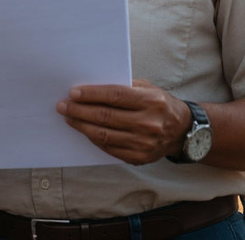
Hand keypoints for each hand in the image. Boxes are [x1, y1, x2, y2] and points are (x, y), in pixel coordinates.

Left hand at [56, 79, 190, 164]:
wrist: (182, 131)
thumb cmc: (160, 104)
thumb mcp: (148, 88)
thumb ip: (124, 87)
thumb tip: (91, 88)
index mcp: (151, 101)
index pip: (114, 96)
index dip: (91, 94)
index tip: (73, 92)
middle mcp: (148, 123)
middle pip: (105, 116)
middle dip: (80, 110)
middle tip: (63, 106)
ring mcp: (143, 143)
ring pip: (104, 134)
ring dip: (82, 125)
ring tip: (69, 118)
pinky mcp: (138, 157)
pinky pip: (109, 148)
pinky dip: (93, 139)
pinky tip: (84, 130)